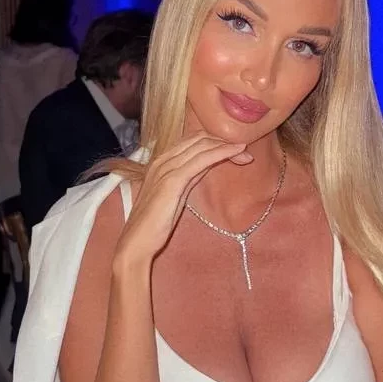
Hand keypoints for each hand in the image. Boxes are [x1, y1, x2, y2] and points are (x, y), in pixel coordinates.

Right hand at [114, 134, 251, 269]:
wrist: (137, 241)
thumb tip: (207, 164)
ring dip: (226, 146)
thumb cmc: (154, 224)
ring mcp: (166, 168)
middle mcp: (162, 160)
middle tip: (244, 152)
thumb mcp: (176, 194)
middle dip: (223, 142)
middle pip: (198, 139)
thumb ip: (189, 177)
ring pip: (202, 146)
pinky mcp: (173, 180)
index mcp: (161, 161)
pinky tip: (236, 153)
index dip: (215, 142)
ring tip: (245, 152)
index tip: (235, 152)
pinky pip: (202, 159)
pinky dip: (222, 153)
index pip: (192, 141)